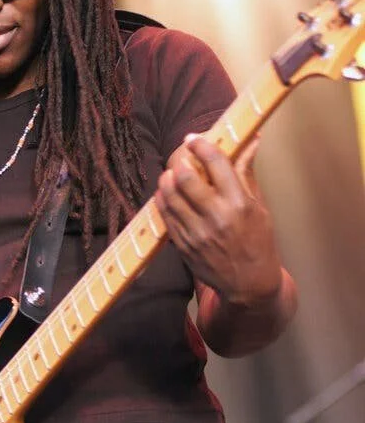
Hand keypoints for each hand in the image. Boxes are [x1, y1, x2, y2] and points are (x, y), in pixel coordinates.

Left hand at [154, 134, 281, 305]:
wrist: (249, 284)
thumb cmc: (257, 242)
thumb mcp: (259, 207)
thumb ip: (246, 173)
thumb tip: (250, 140)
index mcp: (240, 204)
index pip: (216, 163)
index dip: (201, 145)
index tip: (194, 138)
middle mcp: (217, 217)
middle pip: (186, 176)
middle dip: (180, 160)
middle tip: (182, 156)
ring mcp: (197, 232)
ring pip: (169, 194)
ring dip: (168, 177)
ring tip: (173, 173)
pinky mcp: (183, 244)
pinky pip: (164, 214)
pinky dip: (163, 198)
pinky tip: (168, 192)